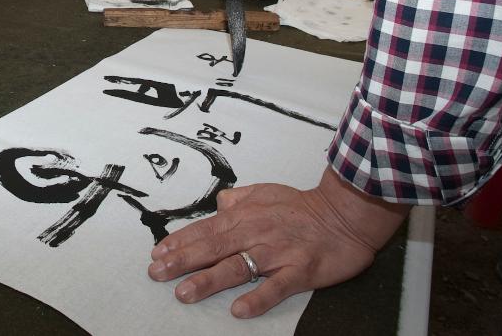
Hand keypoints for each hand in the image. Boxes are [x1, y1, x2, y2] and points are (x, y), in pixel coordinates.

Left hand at [147, 168, 408, 318]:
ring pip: (237, 267)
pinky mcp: (300, 270)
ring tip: (184, 293)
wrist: (344, 215)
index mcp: (245, 215)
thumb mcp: (265, 192)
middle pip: (213, 248)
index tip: (157, 254)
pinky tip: (239, 309)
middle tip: (157, 274)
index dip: (179, 242)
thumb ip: (238, 199)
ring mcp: (277, 252)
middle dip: (182, 261)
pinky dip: (257, 298)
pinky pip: (276, 287)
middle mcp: (256, 232)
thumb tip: (218, 204)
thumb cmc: (303, 206)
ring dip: (208, 280)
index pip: (205, 229)